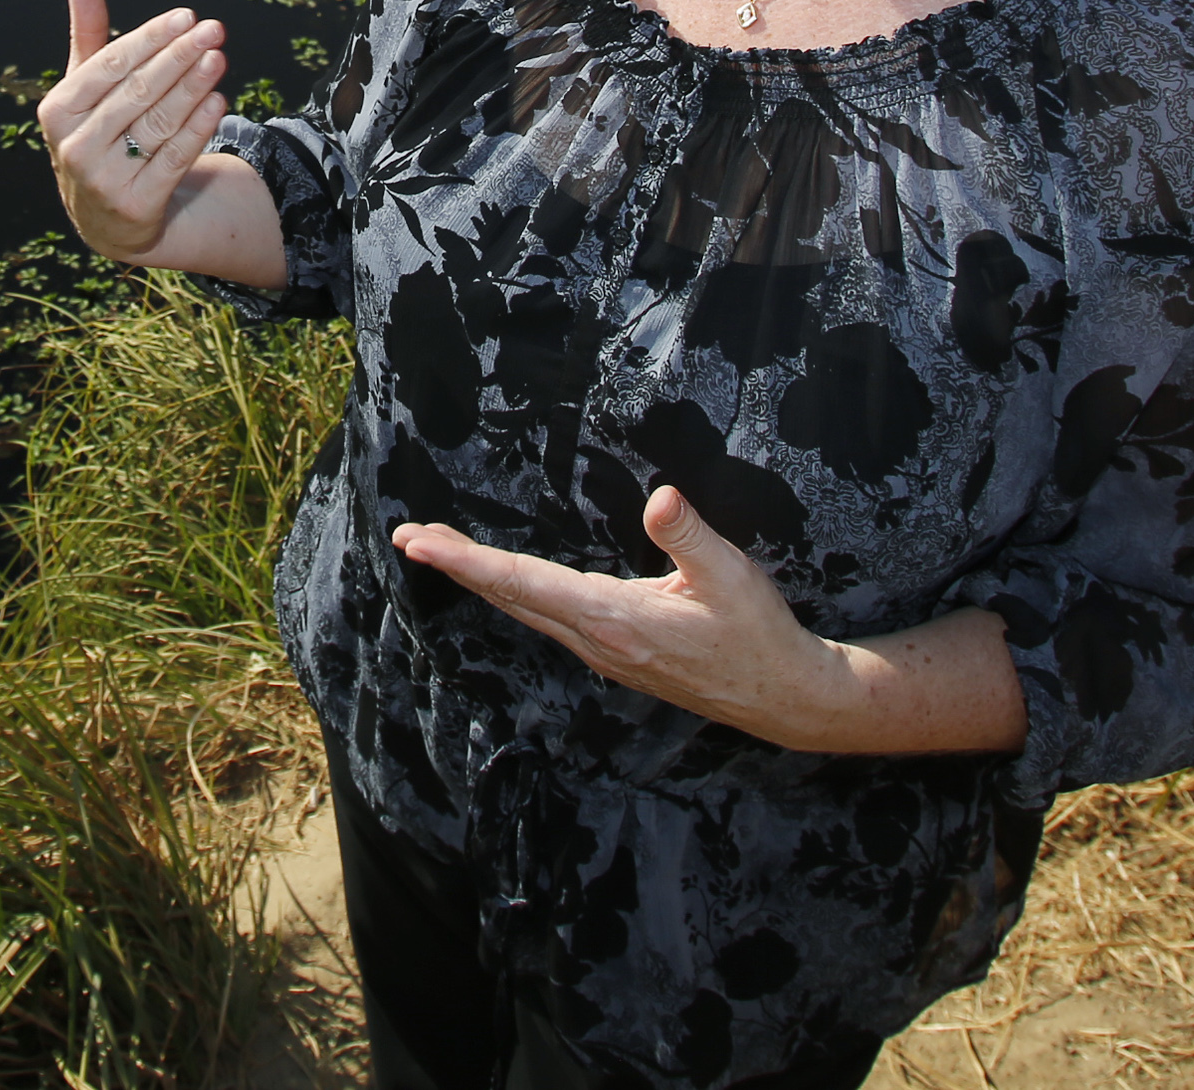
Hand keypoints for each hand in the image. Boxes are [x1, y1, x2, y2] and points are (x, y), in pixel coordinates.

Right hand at [36, 0, 228, 263]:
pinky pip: (173, 158)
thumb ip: (87, 37)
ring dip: (193, 87)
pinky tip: (218, 101)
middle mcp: (74, 146)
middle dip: (179, 56)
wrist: (106, 220)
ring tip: (219, 58)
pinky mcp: (135, 204)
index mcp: (57, 110)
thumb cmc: (98, 135)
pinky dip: (197, 128)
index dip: (150, 38)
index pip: (110, 65)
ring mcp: (102, 179)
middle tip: (213, 30)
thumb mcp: (85, 90)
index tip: (186, 16)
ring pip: (158, 123)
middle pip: (137, 91)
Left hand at [395, 484, 851, 745]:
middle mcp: (598, 643)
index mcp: (616, 620)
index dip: (470, 562)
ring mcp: (605, 656)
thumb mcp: (732, 576)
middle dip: (457, 567)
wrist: (785, 698)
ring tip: (441, 552)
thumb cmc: (760, 634)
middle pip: (512, 598)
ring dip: (482, 581)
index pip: (526, 584)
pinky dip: (515, 596)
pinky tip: (507, 585)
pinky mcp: (617, 658)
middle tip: (409, 538)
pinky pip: (548, 622)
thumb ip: (690, 535)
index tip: (423, 545)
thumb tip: (660, 496)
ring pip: (526, 612)